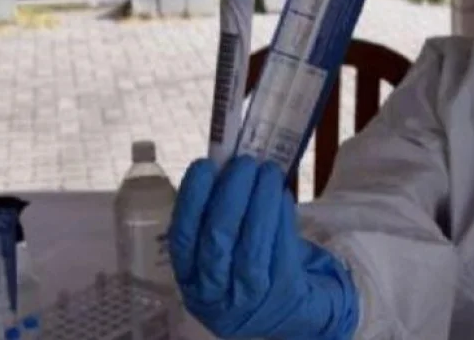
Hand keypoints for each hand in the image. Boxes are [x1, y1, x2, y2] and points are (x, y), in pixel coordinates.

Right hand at [169, 156, 359, 338]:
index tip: (203, 165)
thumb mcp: (224, 254)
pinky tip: (281, 195)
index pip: (182, 237)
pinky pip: (280, 250)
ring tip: (267, 171)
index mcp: (190, 279)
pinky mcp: (282, 293)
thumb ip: (217, 218)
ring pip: (250, 245)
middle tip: (244, 162)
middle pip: (217, 240)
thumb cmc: (249, 270)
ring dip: (260, 201)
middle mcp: (214, 294)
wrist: (290, 311)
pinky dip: (281, 218)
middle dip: (231, 195)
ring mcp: (248, 298)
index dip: (191, 199)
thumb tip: (224, 165)